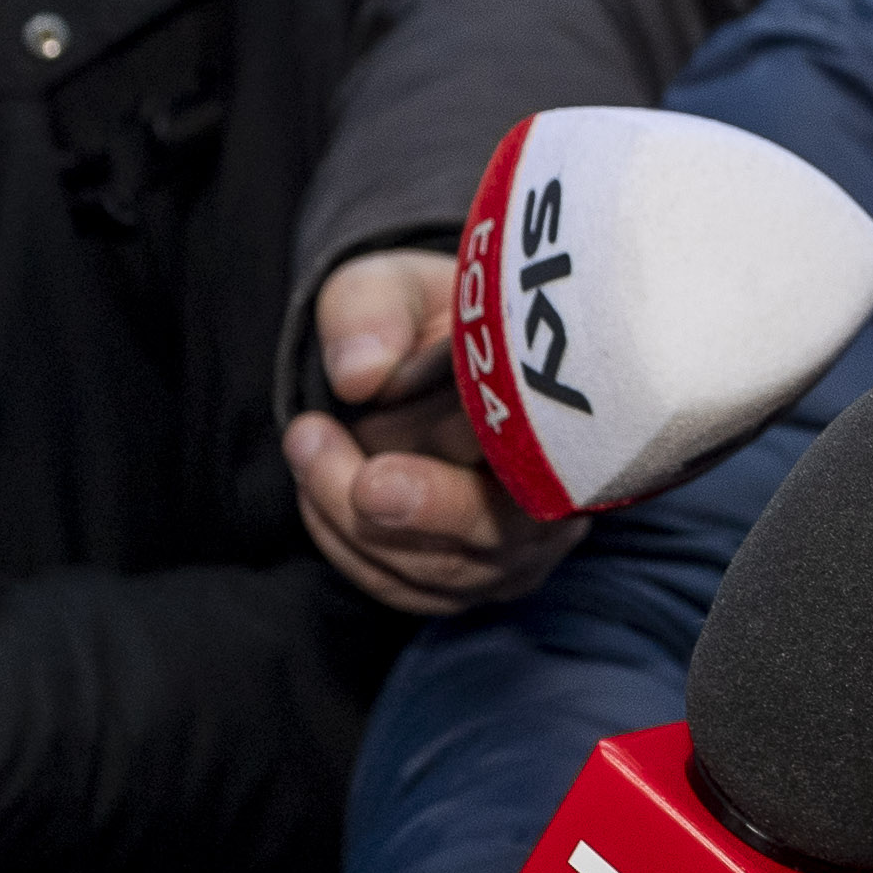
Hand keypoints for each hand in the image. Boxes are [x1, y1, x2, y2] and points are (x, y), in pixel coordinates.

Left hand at [289, 245, 585, 614]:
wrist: (443, 356)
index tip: (373, 481)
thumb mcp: (394, 283)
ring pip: (442, 570)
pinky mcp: (477, 577)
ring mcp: (523, 546)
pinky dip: (349, 548)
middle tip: (312, 446)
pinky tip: (311, 490)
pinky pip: (410, 588)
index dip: (456, 483)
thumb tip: (359, 376)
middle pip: (489, 533)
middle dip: (393, 508)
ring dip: (351, 522)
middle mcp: (562, 494)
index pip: (531, 464)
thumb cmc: (429, 316)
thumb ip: (373, 312)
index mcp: (569, 416)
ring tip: (303, 443)